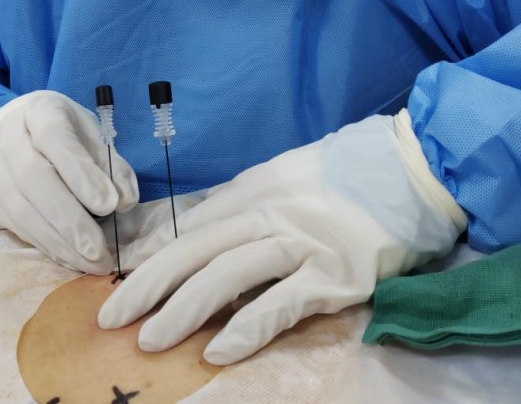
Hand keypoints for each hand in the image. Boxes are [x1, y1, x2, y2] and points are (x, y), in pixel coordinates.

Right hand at [0, 90, 138, 273]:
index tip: (108, 205)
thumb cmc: (64, 135)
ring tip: (92, 263)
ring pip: (23, 211)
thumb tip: (124, 200)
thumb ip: (112, 165)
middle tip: (99, 250)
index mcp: (39, 112)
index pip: (55, 139)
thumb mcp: (92, 136)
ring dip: (60, 243)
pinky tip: (73, 260)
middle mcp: (9, 139)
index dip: (81, 173)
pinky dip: (49, 247)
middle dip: (69, 219)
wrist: (15, 136)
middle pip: (34, 179)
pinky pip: (19, 228)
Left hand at [97, 111, 466, 364]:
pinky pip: (280, 305)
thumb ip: (240, 201)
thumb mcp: (283, 176)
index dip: (150, 260)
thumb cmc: (345, 175)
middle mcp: (266, 214)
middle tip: (110, 320)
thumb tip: (195, 229)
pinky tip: (214, 352)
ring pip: (225, 276)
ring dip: (181, 311)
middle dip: (146, 287)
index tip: (120, 285)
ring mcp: (299, 244)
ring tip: (148, 341)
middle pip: (193, 252)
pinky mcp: (334, 276)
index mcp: (251, 191)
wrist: (410, 169)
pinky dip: (244, 330)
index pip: (188, 229)